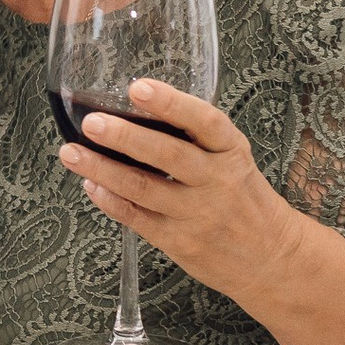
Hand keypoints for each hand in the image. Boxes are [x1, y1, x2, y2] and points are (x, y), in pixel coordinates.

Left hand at [55, 77, 309, 300]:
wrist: (273, 257)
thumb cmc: (243, 199)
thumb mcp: (232, 160)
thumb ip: (194, 140)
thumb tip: (133, 112)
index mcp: (231, 152)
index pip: (205, 121)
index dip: (171, 103)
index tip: (139, 87)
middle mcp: (217, 180)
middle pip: (169, 155)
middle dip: (125, 137)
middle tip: (92, 122)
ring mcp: (198, 213)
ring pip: (143, 188)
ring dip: (101, 169)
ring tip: (70, 152)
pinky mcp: (180, 241)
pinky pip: (137, 218)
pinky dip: (109, 201)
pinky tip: (90, 185)